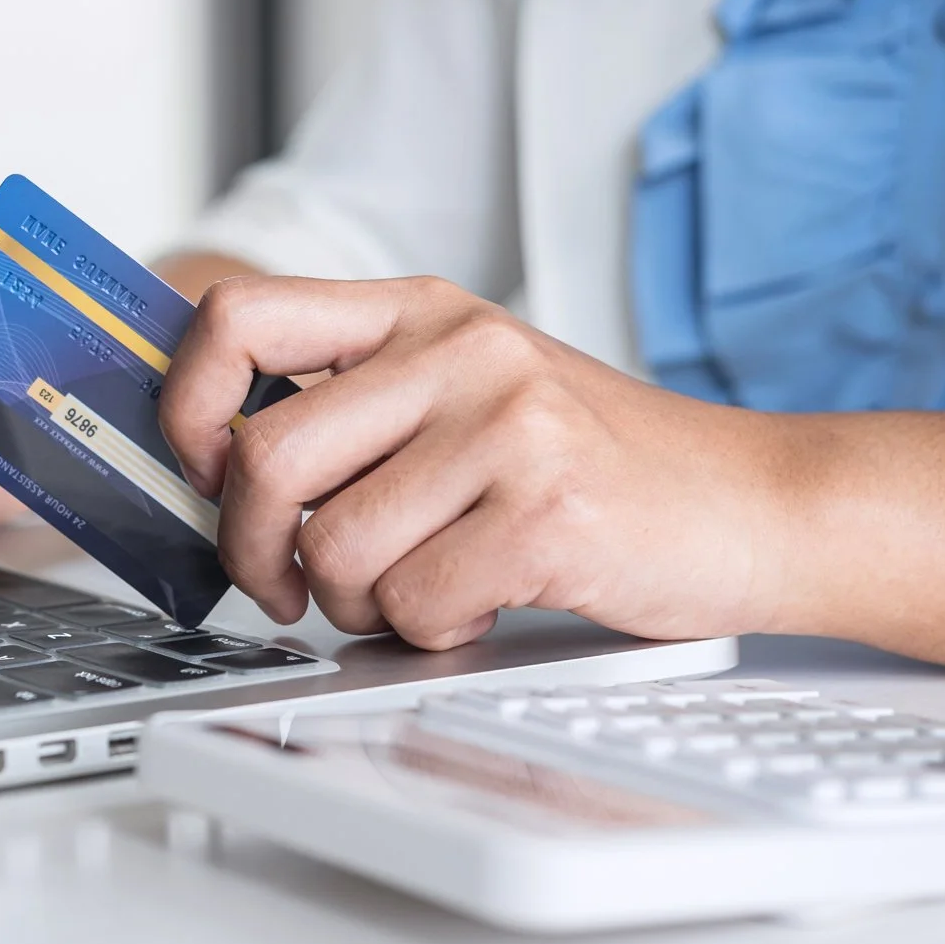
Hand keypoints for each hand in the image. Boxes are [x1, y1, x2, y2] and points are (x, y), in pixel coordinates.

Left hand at [158, 277, 792, 648]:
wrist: (757, 503)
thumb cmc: (602, 464)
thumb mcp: (477, 391)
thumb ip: (363, 405)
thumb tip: (219, 464)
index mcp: (423, 313)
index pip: (237, 316)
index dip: (187, 404)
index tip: (205, 473)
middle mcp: (459, 351)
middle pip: (264, 458)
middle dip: (254, 551)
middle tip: (288, 585)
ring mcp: (507, 425)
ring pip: (331, 549)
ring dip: (358, 603)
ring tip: (425, 587)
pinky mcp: (547, 511)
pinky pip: (413, 604)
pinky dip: (431, 630)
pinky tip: (484, 602)